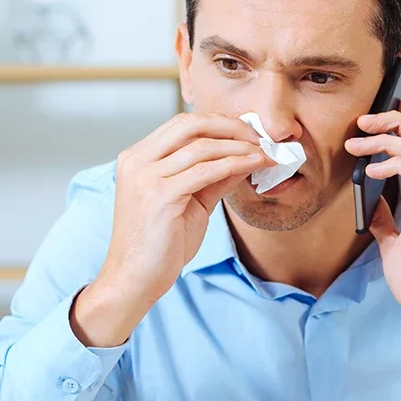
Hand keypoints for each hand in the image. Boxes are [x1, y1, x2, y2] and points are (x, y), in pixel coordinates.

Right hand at [71, 113, 266, 346]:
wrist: (135, 278)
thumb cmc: (159, 244)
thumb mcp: (191, 202)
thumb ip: (214, 178)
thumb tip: (245, 157)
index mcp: (138, 158)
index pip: (182, 124)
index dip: (219, 123)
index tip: (248, 132)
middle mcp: (137, 161)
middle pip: (189, 124)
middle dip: (230, 126)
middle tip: (260, 137)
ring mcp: (146, 177)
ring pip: (201, 146)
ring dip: (239, 146)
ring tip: (264, 153)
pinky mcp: (159, 196)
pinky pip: (205, 171)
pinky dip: (235, 164)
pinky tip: (253, 165)